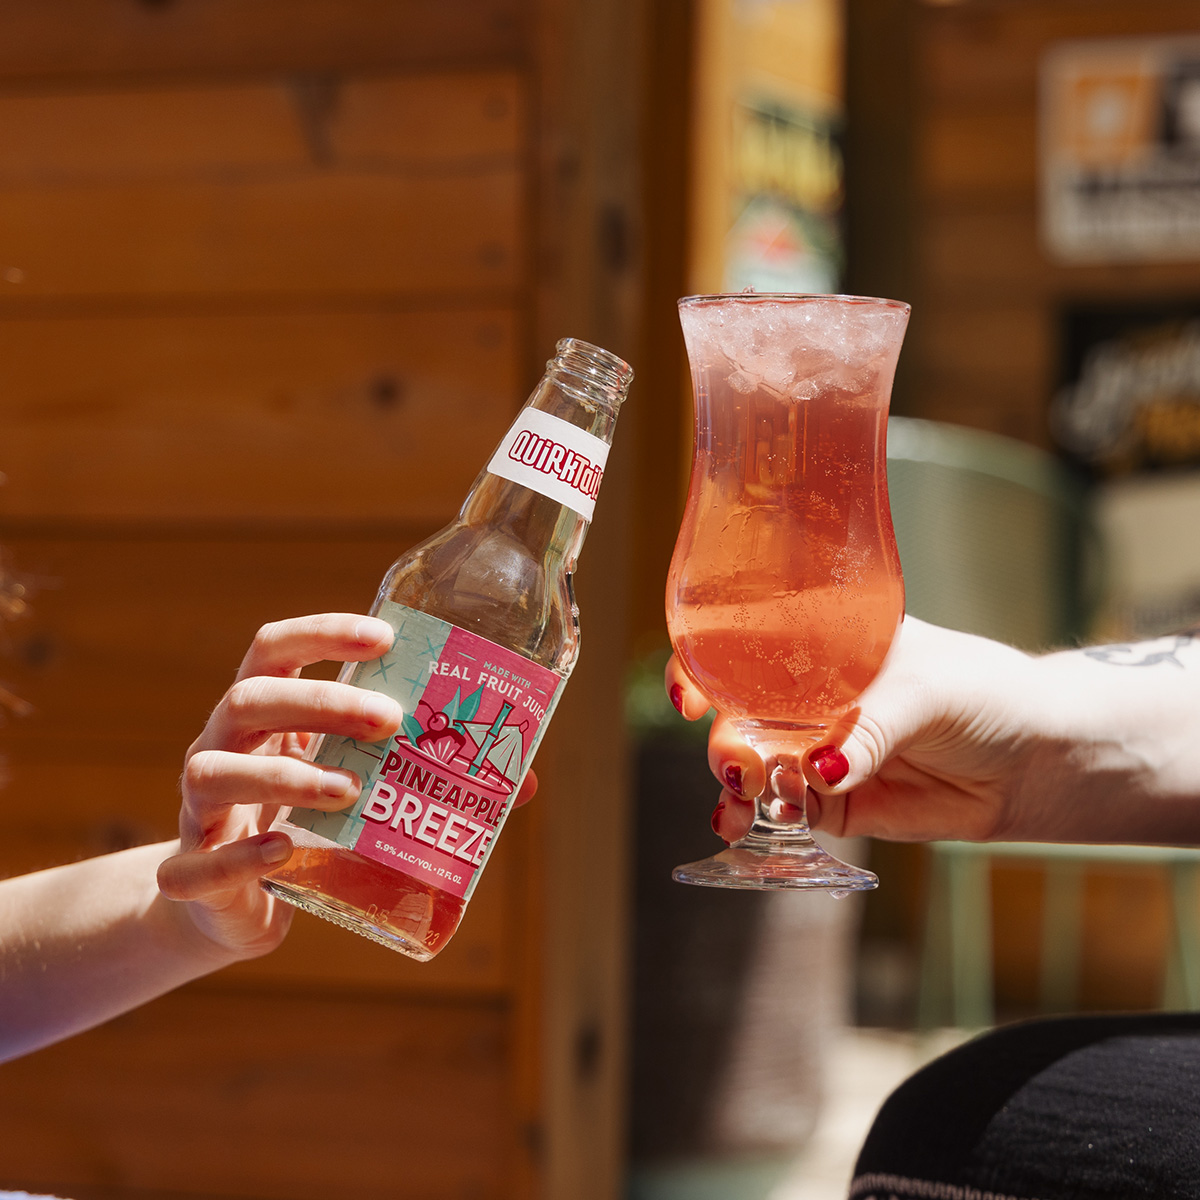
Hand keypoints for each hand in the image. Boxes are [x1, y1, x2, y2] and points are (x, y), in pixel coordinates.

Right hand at [157, 613, 538, 959]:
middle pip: (249, 700)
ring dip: (286, 776)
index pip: (274, 649)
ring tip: (350, 791)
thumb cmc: (306, 824)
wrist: (233, 904)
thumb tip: (521, 779)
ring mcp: (198, 809)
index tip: (384, 636)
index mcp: (265, 714)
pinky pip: (195, 863)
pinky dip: (240, 856)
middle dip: (321, 702)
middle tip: (391, 718)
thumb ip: (425, 776)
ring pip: (216, 773)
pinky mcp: (190, 873)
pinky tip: (285, 850)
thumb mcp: (357, 787)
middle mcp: (222, 746)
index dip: (322, 633)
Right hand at [666, 616, 1040, 845]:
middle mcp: (808, 696)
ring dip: (736, 783)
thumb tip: (816, 771)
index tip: (688, 691)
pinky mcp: (832, 802)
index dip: (704, 664)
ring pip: (753, 765)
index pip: (745, 646)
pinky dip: (762, 817)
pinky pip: (783, 809)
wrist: (1033, 761)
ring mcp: (816, 750)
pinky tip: (751, 822)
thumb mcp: (924, 692)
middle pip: (739, 713)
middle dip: (726, 739)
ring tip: (740, 800)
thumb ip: (868, 730)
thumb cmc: (981, 695)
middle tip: (742, 765)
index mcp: (820, 645)